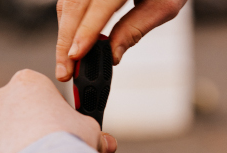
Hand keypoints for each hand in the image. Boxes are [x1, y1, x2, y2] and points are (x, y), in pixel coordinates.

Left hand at [0, 69, 116, 152]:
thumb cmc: (68, 140)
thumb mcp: (91, 130)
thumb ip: (95, 134)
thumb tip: (107, 143)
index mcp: (27, 82)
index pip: (41, 94)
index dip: (55, 112)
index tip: (64, 129)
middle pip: (18, 114)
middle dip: (32, 130)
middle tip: (51, 149)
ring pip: (4, 138)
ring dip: (19, 149)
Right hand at [55, 0, 186, 81]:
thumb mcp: (162, 7)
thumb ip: (135, 29)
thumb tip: (112, 55)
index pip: (98, 7)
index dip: (85, 33)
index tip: (76, 56)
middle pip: (74, 7)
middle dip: (66, 42)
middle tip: (65, 72)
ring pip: (67, 5)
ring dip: (64, 36)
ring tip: (66, 64)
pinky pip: (70, 2)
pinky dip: (68, 24)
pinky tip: (71, 45)